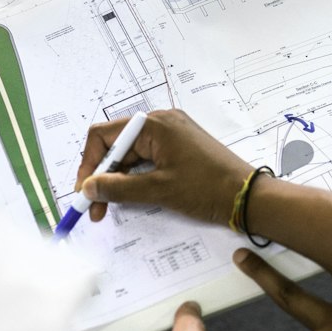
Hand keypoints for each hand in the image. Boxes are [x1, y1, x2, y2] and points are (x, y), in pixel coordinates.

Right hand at [76, 109, 250, 227]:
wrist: (247, 197)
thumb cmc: (209, 189)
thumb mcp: (158, 190)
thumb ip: (119, 188)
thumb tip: (89, 187)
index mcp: (155, 125)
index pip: (104, 135)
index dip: (89, 164)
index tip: (83, 191)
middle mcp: (161, 123)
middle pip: (116, 145)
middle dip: (102, 176)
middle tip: (96, 207)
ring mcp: (172, 134)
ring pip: (130, 154)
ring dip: (118, 179)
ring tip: (111, 207)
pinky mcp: (179, 147)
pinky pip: (147, 158)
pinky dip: (135, 177)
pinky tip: (130, 196)